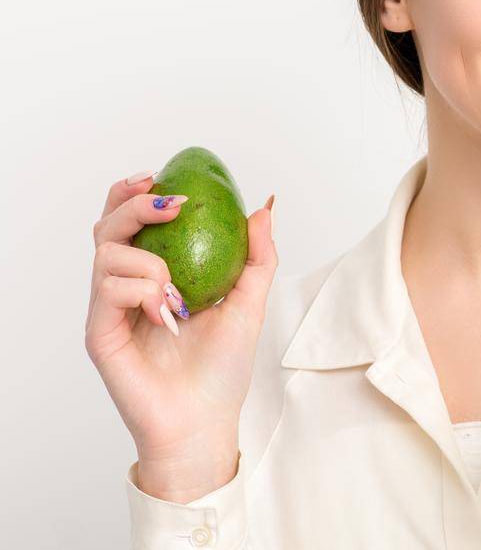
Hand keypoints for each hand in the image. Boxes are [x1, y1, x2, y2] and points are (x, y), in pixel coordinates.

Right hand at [83, 171, 277, 501]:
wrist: (205, 421)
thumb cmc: (222, 368)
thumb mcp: (250, 302)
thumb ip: (256, 256)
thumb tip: (264, 206)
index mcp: (153, 275)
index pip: (130, 223)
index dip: (135, 193)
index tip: (160, 175)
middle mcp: (125, 288)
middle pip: (107, 226)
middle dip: (133, 204)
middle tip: (171, 205)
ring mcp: (109, 310)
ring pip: (107, 253)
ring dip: (151, 261)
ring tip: (179, 293)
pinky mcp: (100, 333)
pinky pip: (109, 290)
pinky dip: (143, 291)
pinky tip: (167, 314)